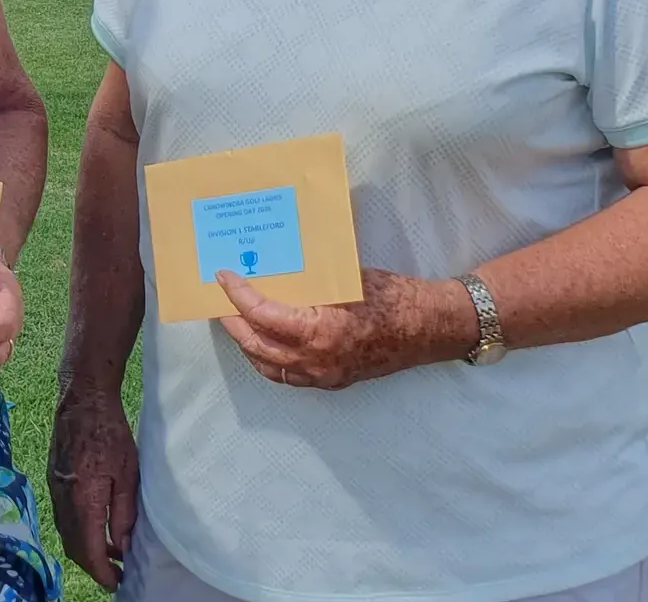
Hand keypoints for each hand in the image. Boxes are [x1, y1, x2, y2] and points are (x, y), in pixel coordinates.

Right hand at [48, 389, 138, 590]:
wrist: (82, 401)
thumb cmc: (111, 434)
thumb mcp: (128, 475)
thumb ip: (123, 514)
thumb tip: (121, 546)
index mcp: (84, 500)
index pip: (89, 550)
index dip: (102, 572)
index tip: (116, 582)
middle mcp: (64, 499)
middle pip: (73, 547)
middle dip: (93, 566)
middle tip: (115, 574)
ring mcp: (55, 490)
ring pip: (66, 533)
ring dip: (86, 549)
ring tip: (110, 554)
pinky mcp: (54, 481)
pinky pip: (63, 517)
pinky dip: (78, 531)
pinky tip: (97, 528)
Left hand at [216, 267, 472, 390]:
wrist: (430, 328)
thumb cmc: (392, 296)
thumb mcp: (346, 280)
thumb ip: (309, 282)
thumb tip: (274, 266)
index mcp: (319, 331)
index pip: (261, 315)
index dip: (237, 295)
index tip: (223, 277)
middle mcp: (316, 360)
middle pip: (256, 345)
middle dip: (232, 322)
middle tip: (218, 300)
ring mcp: (324, 376)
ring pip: (268, 366)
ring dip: (247, 343)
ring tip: (234, 319)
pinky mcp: (333, 381)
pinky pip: (288, 376)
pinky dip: (268, 359)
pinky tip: (263, 341)